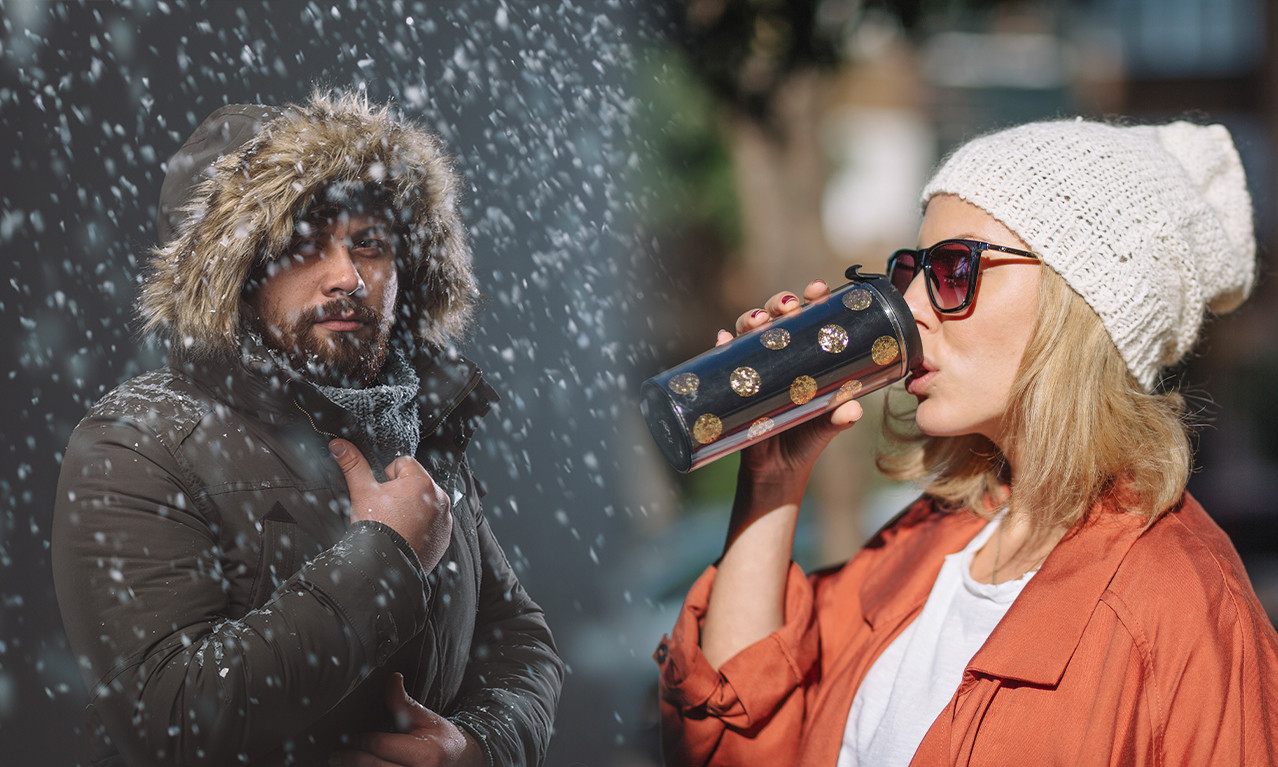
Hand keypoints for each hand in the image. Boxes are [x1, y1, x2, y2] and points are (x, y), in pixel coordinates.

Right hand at [329, 439, 451, 571]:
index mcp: (421, 482)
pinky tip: (407, 533)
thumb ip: (353, 465)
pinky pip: (434, 521)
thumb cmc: (376, 529)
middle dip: (401, 491)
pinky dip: (422, 524)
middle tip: (388, 510)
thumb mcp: (362, 492)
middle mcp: (439, 497)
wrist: (384, 567)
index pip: (403, 463)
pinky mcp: (445, 535)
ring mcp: (444, 518)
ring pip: (425, 501)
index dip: (387, 476)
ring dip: (413, 507)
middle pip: (416, 481)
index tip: (382, 494)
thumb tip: (339, 444)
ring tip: (396, 523)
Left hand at [329, 673, 483, 766]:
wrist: (461, 761)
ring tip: (340, 763)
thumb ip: (403, 702)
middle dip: (352, 760)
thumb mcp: (425, 717)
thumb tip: (392, 678)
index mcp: (425, 754)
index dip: (363, 741)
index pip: (383, 746)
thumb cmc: (441, 738)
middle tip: (335, 755)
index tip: (349, 737)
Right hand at [720, 279, 863, 486]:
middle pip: (778, 315)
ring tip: (757, 322)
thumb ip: (838, 419)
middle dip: (779, 303)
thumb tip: (853, 408)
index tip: (817, 289)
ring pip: (750, 331)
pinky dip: (722, 345)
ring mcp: (756, 365)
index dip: (814, 297)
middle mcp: (781, 354)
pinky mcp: (735, 382)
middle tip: (786, 307)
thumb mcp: (824, 428)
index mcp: (809, 354)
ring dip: (750, 318)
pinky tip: (723, 339)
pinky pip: (724, 358)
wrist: (775, 469)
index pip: (812, 317)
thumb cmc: (805, 439)